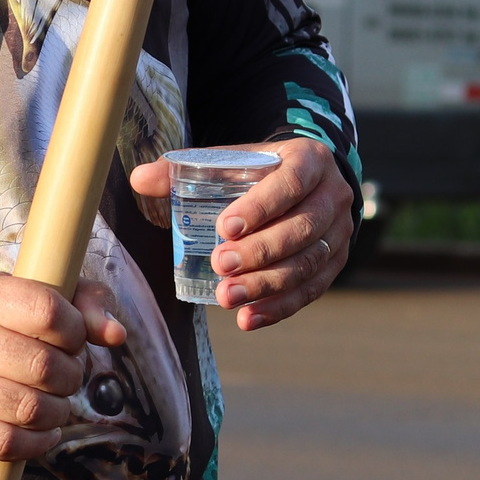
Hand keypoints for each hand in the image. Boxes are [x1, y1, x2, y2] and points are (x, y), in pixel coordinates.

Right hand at [0, 270, 126, 459]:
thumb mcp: (36, 298)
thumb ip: (84, 305)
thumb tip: (115, 334)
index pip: (47, 310)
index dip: (75, 331)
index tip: (72, 340)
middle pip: (42, 365)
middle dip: (70, 377)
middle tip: (66, 378)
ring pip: (27, 409)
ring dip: (57, 413)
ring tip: (54, 405)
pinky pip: (5, 443)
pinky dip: (36, 443)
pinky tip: (41, 432)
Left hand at [128, 136, 351, 330]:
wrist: (305, 180)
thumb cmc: (259, 171)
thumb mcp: (230, 161)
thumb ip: (186, 168)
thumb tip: (139, 179)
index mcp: (310, 160)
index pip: (290, 183)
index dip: (261, 206)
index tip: (225, 228)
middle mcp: (333, 195)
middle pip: (302, 228)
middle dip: (260, 251)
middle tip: (219, 265)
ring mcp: (340, 232)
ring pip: (308, 263)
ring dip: (267, 285)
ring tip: (227, 297)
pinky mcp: (335, 262)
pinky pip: (312, 290)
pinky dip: (279, 307)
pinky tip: (248, 319)